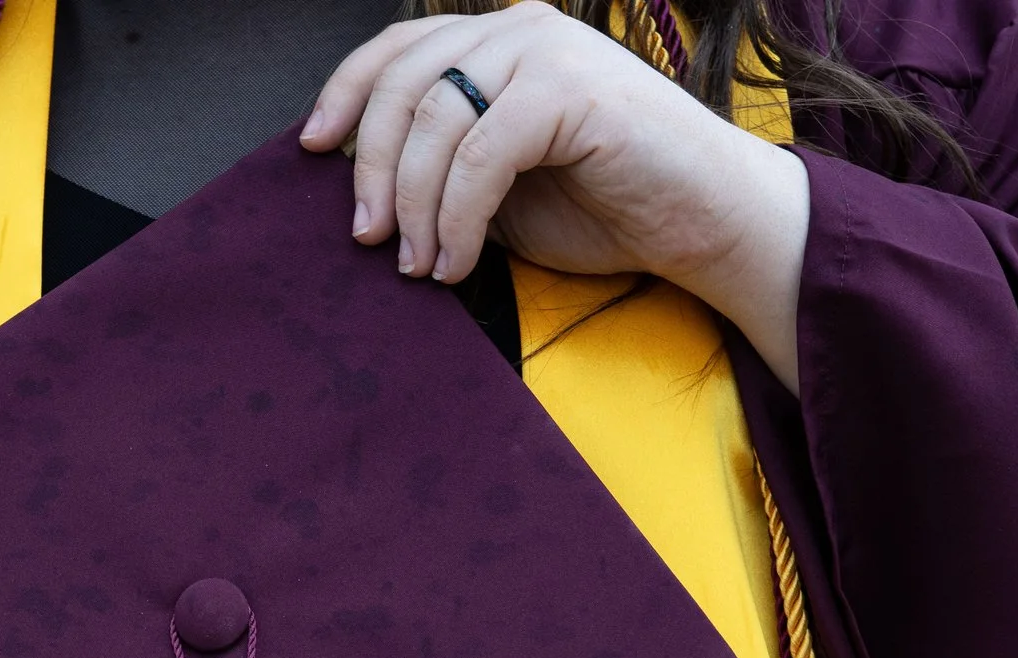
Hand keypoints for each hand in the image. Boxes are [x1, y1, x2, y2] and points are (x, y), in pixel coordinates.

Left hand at [303, 1, 808, 392]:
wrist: (703, 222)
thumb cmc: (608, 208)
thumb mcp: (499, 187)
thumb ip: (441, 170)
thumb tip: (364, 195)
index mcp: (498, 43)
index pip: (397, 51)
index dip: (344, 95)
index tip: (313, 151)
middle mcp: (518, 31)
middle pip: (402, 84)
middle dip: (371, 168)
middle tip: (368, 238)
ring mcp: (546, 51)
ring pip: (435, 121)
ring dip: (415, 206)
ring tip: (420, 267)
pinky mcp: (568, 89)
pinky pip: (480, 155)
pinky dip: (456, 218)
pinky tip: (456, 263)